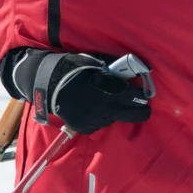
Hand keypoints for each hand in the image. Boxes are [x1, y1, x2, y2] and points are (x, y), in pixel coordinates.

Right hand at [11, 51, 153, 134]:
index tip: (145, 95)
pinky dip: (101, 118)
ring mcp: (94, 120)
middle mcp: (104, 108)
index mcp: (109, 90)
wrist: (48, 84)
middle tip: (142, 108)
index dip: (142, 96)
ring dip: (116, 112)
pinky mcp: (84, 127)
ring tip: (107, 103)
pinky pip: (99, 125)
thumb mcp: (97, 64)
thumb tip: (135, 71)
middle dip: (140, 111)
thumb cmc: (74, 69)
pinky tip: (94, 109)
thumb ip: (115, 70)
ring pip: (114, 119)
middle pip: (133, 115)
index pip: (135, 97)